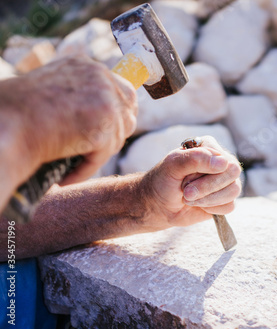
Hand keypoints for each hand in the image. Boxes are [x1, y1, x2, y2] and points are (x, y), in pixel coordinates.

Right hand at [0, 55, 137, 185]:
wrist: (1, 126)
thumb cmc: (16, 115)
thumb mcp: (52, 92)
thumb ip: (78, 96)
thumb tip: (102, 115)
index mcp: (87, 66)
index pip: (122, 92)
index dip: (117, 115)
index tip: (107, 132)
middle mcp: (100, 77)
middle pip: (127, 112)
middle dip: (113, 134)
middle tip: (89, 150)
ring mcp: (105, 99)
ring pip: (118, 136)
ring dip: (96, 153)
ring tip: (69, 161)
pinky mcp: (104, 125)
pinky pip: (104, 155)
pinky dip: (85, 169)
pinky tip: (64, 176)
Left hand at [140, 136, 241, 228]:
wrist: (158, 205)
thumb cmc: (164, 180)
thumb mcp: (172, 165)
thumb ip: (196, 159)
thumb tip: (223, 163)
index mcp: (209, 147)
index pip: (225, 160)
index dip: (206, 174)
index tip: (184, 179)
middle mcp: (221, 162)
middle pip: (233, 174)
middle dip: (207, 188)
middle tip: (186, 193)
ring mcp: (225, 181)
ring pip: (233, 191)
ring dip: (207, 200)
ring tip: (189, 198)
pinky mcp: (224, 199)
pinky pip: (230, 206)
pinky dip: (211, 209)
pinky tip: (199, 205)